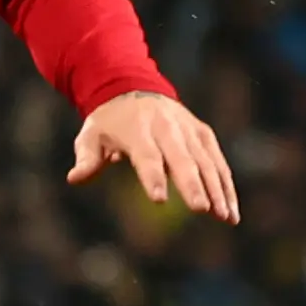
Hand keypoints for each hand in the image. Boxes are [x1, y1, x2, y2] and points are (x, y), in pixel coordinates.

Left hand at [69, 90, 239, 222]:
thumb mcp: (90, 135)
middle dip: (193, 184)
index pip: (147, 156)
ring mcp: (188, 130)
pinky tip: (231, 211)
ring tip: (225, 217)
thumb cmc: (110, 122)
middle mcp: (167, 128)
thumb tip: (74, 179)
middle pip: (183, 159)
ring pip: (206, 162)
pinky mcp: (203, 134)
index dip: (153, 177)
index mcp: (138, 129)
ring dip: (217, 190)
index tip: (159, 200)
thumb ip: (86, 158)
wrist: (134, 87)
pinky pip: (217, 161)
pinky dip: (226, 185)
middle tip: (201, 209)